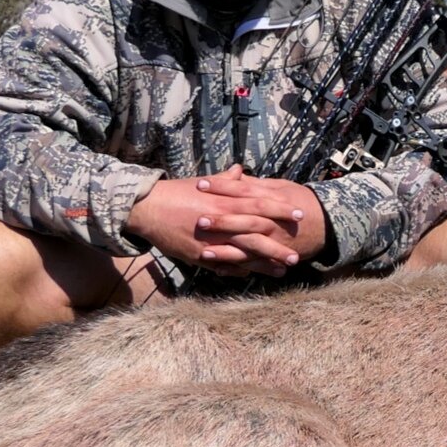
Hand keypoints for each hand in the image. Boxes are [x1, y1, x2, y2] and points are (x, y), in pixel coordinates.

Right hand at [126, 166, 326, 277]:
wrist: (147, 208)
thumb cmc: (177, 193)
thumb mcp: (203, 183)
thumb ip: (225, 181)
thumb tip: (241, 170)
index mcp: (225, 201)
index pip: (260, 204)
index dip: (281, 210)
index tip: (300, 214)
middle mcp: (221, 221)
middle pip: (256, 234)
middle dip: (278, 244)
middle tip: (298, 253)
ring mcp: (211, 241)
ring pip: (243, 254)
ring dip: (263, 263)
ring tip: (282, 270)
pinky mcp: (199, 255)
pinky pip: (223, 266)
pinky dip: (238, 270)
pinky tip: (253, 275)